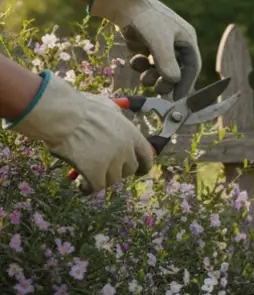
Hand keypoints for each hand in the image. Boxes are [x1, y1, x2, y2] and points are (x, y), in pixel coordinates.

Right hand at [8, 72, 154, 193]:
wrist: (64, 116)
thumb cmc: (82, 108)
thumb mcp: (108, 106)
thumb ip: (117, 115)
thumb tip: (118, 114)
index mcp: (132, 134)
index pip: (147, 157)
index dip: (143, 166)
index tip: (139, 171)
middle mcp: (126, 150)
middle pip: (129, 170)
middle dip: (118, 171)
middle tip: (105, 169)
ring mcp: (112, 162)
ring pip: (112, 180)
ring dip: (102, 178)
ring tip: (89, 174)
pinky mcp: (96, 172)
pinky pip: (96, 186)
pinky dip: (88, 188)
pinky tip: (82, 186)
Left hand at [89, 0, 201, 99]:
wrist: (122, 2)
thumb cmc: (145, 18)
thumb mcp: (158, 41)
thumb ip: (167, 63)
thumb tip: (174, 82)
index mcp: (187, 39)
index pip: (192, 67)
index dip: (187, 83)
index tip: (179, 98)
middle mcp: (176, 43)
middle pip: (176, 70)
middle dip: (166, 81)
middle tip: (158, 91)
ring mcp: (160, 44)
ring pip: (160, 68)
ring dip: (152, 75)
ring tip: (144, 77)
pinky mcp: (145, 44)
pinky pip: (147, 62)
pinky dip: (141, 65)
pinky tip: (135, 59)